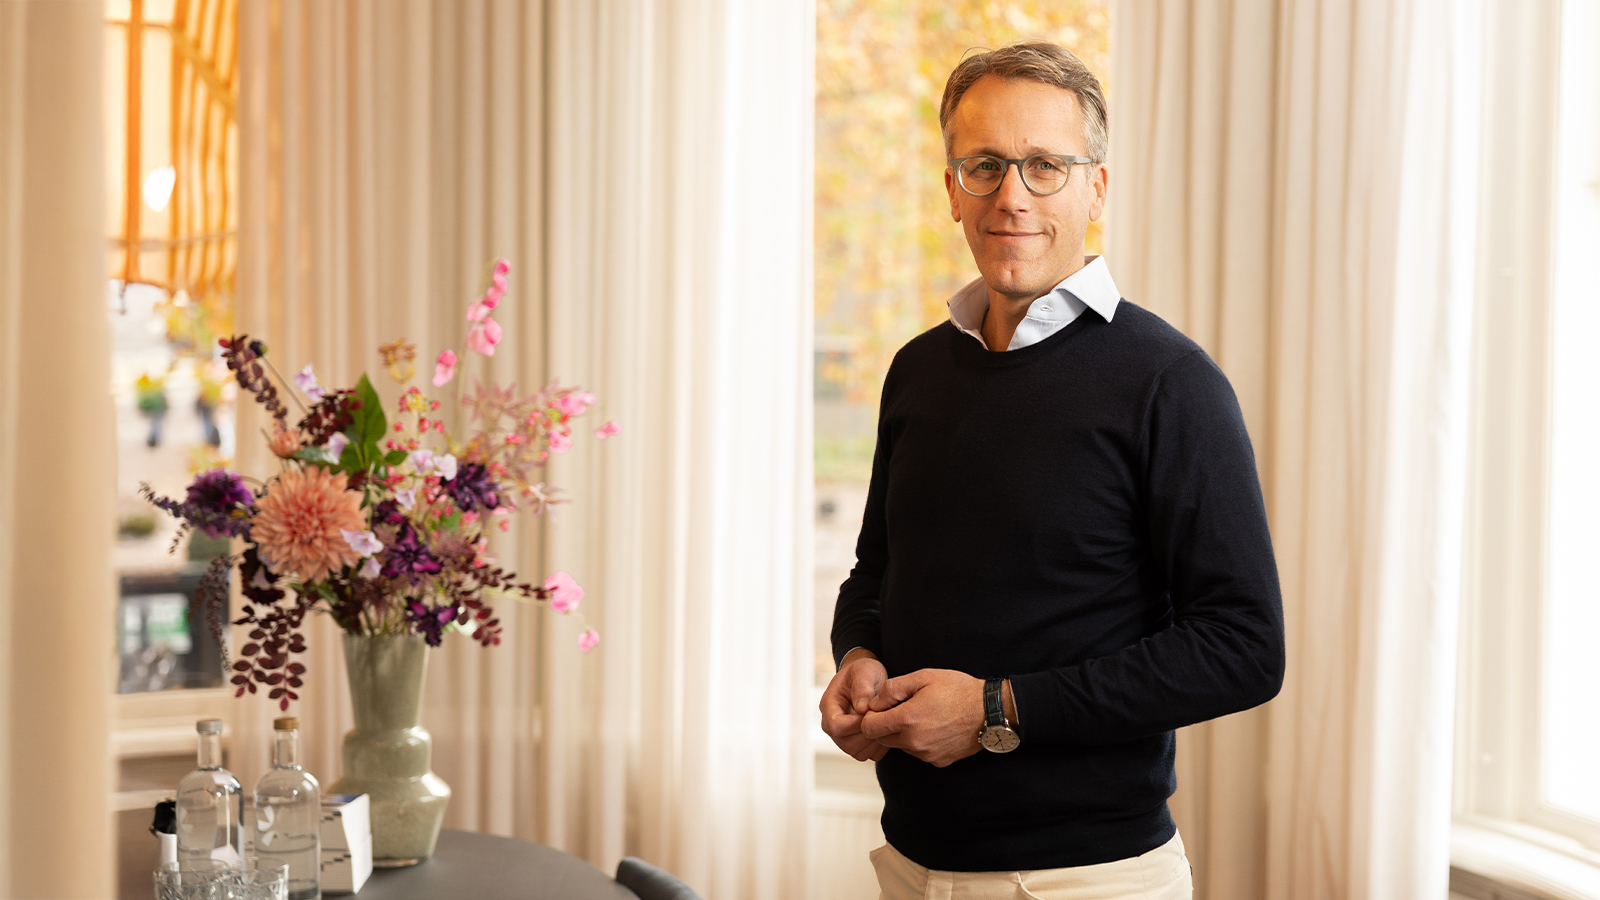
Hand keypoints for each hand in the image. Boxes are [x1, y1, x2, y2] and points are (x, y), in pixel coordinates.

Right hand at [819, 653, 890, 761]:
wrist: (868, 679)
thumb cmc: (863, 673)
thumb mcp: (864, 670)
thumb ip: (862, 686)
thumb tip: (862, 708)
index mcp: (828, 706)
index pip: (835, 726)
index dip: (855, 724)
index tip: (871, 712)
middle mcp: (832, 725)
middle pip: (846, 744)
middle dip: (869, 733)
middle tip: (883, 718)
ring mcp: (843, 737)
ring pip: (858, 753)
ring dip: (876, 740)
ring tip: (886, 721)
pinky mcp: (857, 744)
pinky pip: (869, 755)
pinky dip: (880, 746)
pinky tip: (886, 728)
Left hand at [859, 668, 983, 767]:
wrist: (989, 711)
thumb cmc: (958, 690)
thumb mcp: (922, 677)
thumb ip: (892, 689)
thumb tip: (873, 702)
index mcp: (907, 720)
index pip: (869, 727)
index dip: (871, 715)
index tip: (882, 707)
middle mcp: (914, 742)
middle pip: (882, 738)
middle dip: (885, 724)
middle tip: (903, 708)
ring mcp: (926, 754)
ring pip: (900, 746)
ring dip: (903, 733)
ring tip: (923, 715)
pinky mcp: (937, 761)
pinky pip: (918, 752)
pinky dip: (919, 742)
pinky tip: (934, 727)